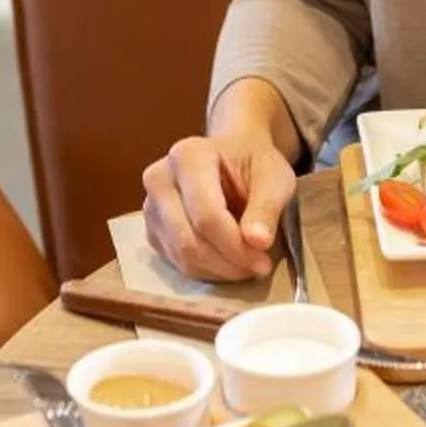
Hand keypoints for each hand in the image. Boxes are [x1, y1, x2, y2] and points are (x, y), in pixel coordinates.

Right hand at [142, 130, 296, 280]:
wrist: (231, 158)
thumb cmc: (253, 163)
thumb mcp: (273, 176)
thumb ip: (267, 207)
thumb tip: (258, 242)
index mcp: (188, 156)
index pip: (206, 215)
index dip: (236, 246)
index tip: (264, 261)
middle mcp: (160, 179)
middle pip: (188, 240)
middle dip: (228, 262)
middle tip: (259, 267)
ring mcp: (151, 207)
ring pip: (181, 256)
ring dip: (219, 270)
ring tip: (248, 264)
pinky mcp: (152, 230)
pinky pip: (176, 262)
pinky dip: (207, 270)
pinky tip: (229, 261)